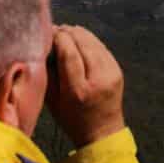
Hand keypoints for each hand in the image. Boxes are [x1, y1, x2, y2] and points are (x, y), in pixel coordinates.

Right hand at [46, 25, 125, 146]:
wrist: (102, 132)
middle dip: (67, 33)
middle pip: (82, 43)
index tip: (48, 32)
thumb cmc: (72, 119)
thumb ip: (48, 73)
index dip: (58, 38)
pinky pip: (101, 47)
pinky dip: (88, 40)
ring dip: (78, 34)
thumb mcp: (52, 101)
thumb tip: (46, 46)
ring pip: (93, 41)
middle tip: (55, 30)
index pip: (69, 53)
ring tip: (65, 33)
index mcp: (78, 91)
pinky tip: (79, 40)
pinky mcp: (117, 70)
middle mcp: (98, 79)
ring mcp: (112, 73)